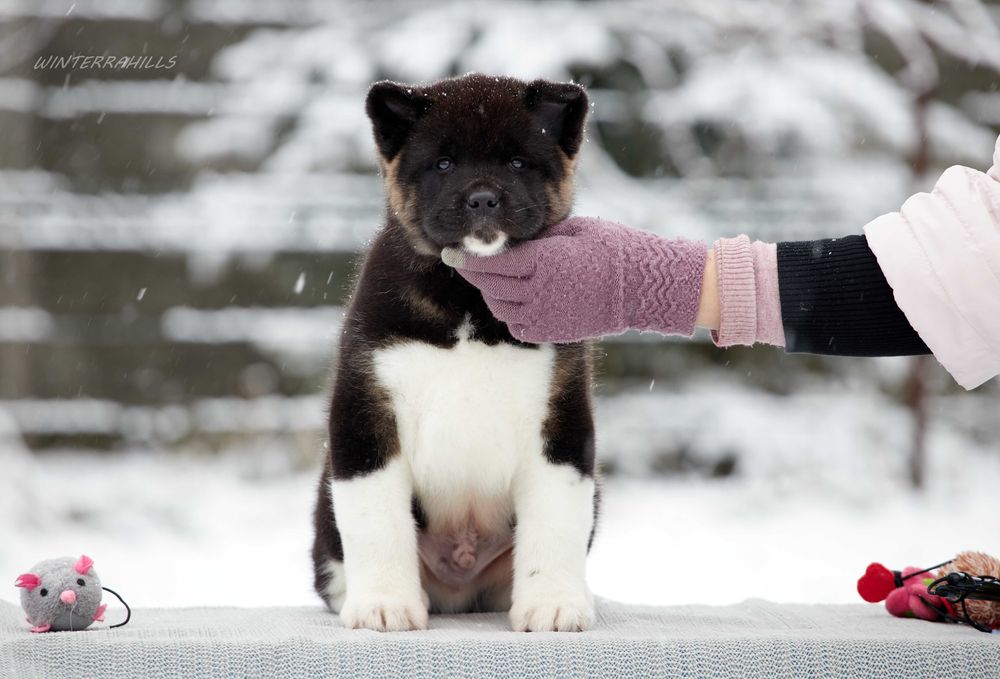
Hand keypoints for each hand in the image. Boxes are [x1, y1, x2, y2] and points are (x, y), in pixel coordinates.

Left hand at [442, 216, 706, 342]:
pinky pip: (518, 326)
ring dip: (493, 294)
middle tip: (463, 264)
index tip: (452, 253)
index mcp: (543, 260)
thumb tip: (510, 241)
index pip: (494, 262)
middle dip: (474, 274)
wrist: (642, 286)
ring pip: (501, 307)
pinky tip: (516, 301)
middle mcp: (540, 290)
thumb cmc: (610, 249)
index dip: (469, 259)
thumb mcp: (571, 230)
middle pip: (491, 285)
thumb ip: (537, 238)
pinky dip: (511, 314)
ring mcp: (546, 314)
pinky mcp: (553, 331)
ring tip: (493, 281)